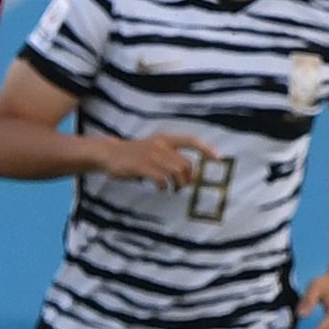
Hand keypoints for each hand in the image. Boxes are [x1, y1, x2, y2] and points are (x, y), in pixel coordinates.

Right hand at [95, 132, 219, 189]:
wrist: (109, 153)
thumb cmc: (135, 154)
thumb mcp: (155, 148)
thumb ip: (171, 157)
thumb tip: (190, 174)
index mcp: (166, 139)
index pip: (191, 141)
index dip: (206, 149)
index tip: (219, 159)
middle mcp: (161, 145)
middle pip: (186, 164)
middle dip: (189, 179)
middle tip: (182, 187)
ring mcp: (151, 155)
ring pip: (177, 172)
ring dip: (179, 184)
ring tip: (173, 189)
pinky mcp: (142, 166)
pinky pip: (161, 179)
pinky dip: (164, 186)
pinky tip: (161, 188)